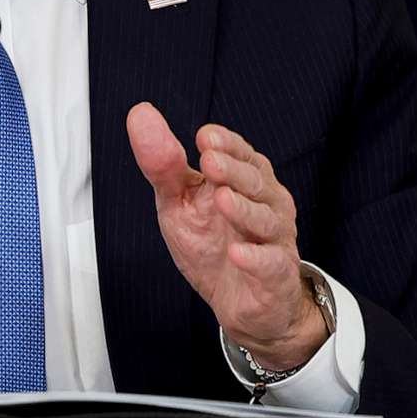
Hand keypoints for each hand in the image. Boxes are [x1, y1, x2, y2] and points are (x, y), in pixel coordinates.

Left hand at [125, 103, 325, 371]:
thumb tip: (140, 113)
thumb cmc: (211, 244)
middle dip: (233, 171)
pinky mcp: (277, 274)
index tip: (205, 137)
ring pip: (266, 219)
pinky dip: (255, 257)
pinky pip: (270, 263)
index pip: (241, 153)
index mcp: (246, 179)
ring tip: (222, 200)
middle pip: (255, 181)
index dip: (226, 144)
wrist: (239, 303)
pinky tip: (237, 253)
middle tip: (210, 162)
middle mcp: (267, 202)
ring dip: (244, 209)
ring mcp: (275, 238)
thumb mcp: (180, 202)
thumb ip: (163, 164)